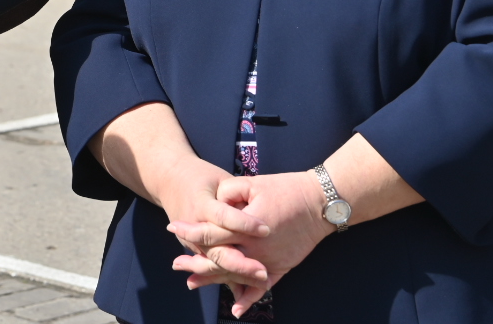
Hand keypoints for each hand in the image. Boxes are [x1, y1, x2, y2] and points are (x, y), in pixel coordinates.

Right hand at [150, 157, 270, 305]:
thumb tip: (258, 213)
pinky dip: (228, 278)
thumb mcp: (219, 179)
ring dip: (237, 275)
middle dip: (241, 263)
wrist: (169, 180)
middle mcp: (193, 225)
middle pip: (217, 249)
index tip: (266, 229)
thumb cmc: (200, 177)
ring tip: (260, 283)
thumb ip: (236, 196)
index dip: (245, 224)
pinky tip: (246, 291)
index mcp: (201, 203)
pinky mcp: (194, 249)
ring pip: (215, 263)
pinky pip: (212, 266)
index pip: (224, 217)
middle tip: (263, 271)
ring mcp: (191, 241)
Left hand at [173, 172, 329, 314]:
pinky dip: (248, 299)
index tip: (173, 228)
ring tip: (192, 283)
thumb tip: (214, 204)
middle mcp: (254, 249)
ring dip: (213, 280)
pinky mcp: (281, 268)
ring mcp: (268, 261)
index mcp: (244, 227)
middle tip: (176, 264)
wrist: (320, 203)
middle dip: (194, 263)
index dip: (189, 230)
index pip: (209, 233)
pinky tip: (235, 309)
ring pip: (235, 276)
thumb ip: (228, 192)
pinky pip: (261, 288)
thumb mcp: (252, 183)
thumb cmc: (285, 188)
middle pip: (217, 260)